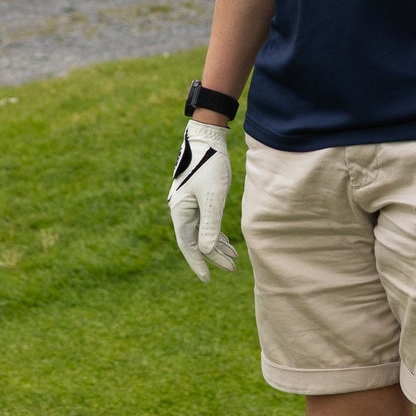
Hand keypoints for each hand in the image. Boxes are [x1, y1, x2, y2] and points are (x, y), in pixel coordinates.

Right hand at [168, 121, 238, 281]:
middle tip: (232, 268)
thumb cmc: (209, 164)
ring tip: (233, 259)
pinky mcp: (197, 197)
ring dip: (216, 246)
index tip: (208, 279)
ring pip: (201, 232)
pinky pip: (204, 222)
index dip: (198, 264)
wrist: (206, 136)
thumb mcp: (213, 196)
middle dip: (213, 256)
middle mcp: (181, 210)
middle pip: (196, 241)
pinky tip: (226, 241)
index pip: (188, 246)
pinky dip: (215, 233)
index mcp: (181, 211)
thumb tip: (206, 250)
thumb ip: (210, 224)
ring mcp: (188, 203)